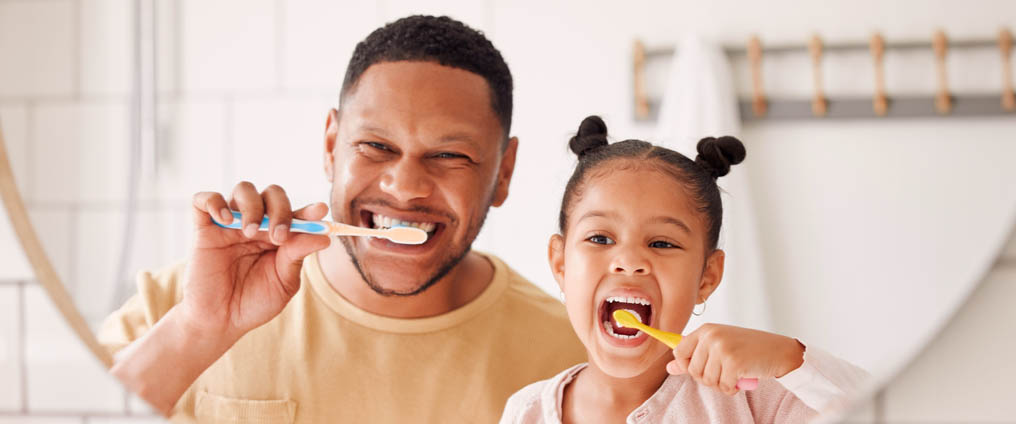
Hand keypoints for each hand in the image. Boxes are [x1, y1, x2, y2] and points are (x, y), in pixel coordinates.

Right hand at [180, 182, 330, 344]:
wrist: (221, 322)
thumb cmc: (255, 302)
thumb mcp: (284, 282)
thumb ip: (298, 255)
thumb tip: (324, 236)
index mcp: (280, 235)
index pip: (297, 213)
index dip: (309, 210)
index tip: (320, 211)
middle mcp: (257, 224)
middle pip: (272, 194)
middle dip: (280, 209)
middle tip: (279, 237)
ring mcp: (230, 224)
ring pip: (243, 189)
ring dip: (253, 206)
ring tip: (251, 233)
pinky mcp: (204, 229)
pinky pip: (203, 199)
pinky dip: (214, 201)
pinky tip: (225, 219)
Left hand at [666, 323, 804, 394]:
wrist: (779, 350)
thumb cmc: (749, 348)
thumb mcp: (719, 347)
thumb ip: (694, 356)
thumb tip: (669, 368)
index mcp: (706, 330)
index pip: (678, 351)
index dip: (686, 365)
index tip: (700, 368)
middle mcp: (711, 336)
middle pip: (692, 370)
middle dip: (708, 378)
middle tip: (724, 372)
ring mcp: (722, 349)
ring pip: (708, 380)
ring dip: (722, 384)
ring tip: (734, 374)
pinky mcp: (733, 363)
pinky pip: (723, 386)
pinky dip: (732, 388)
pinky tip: (741, 380)